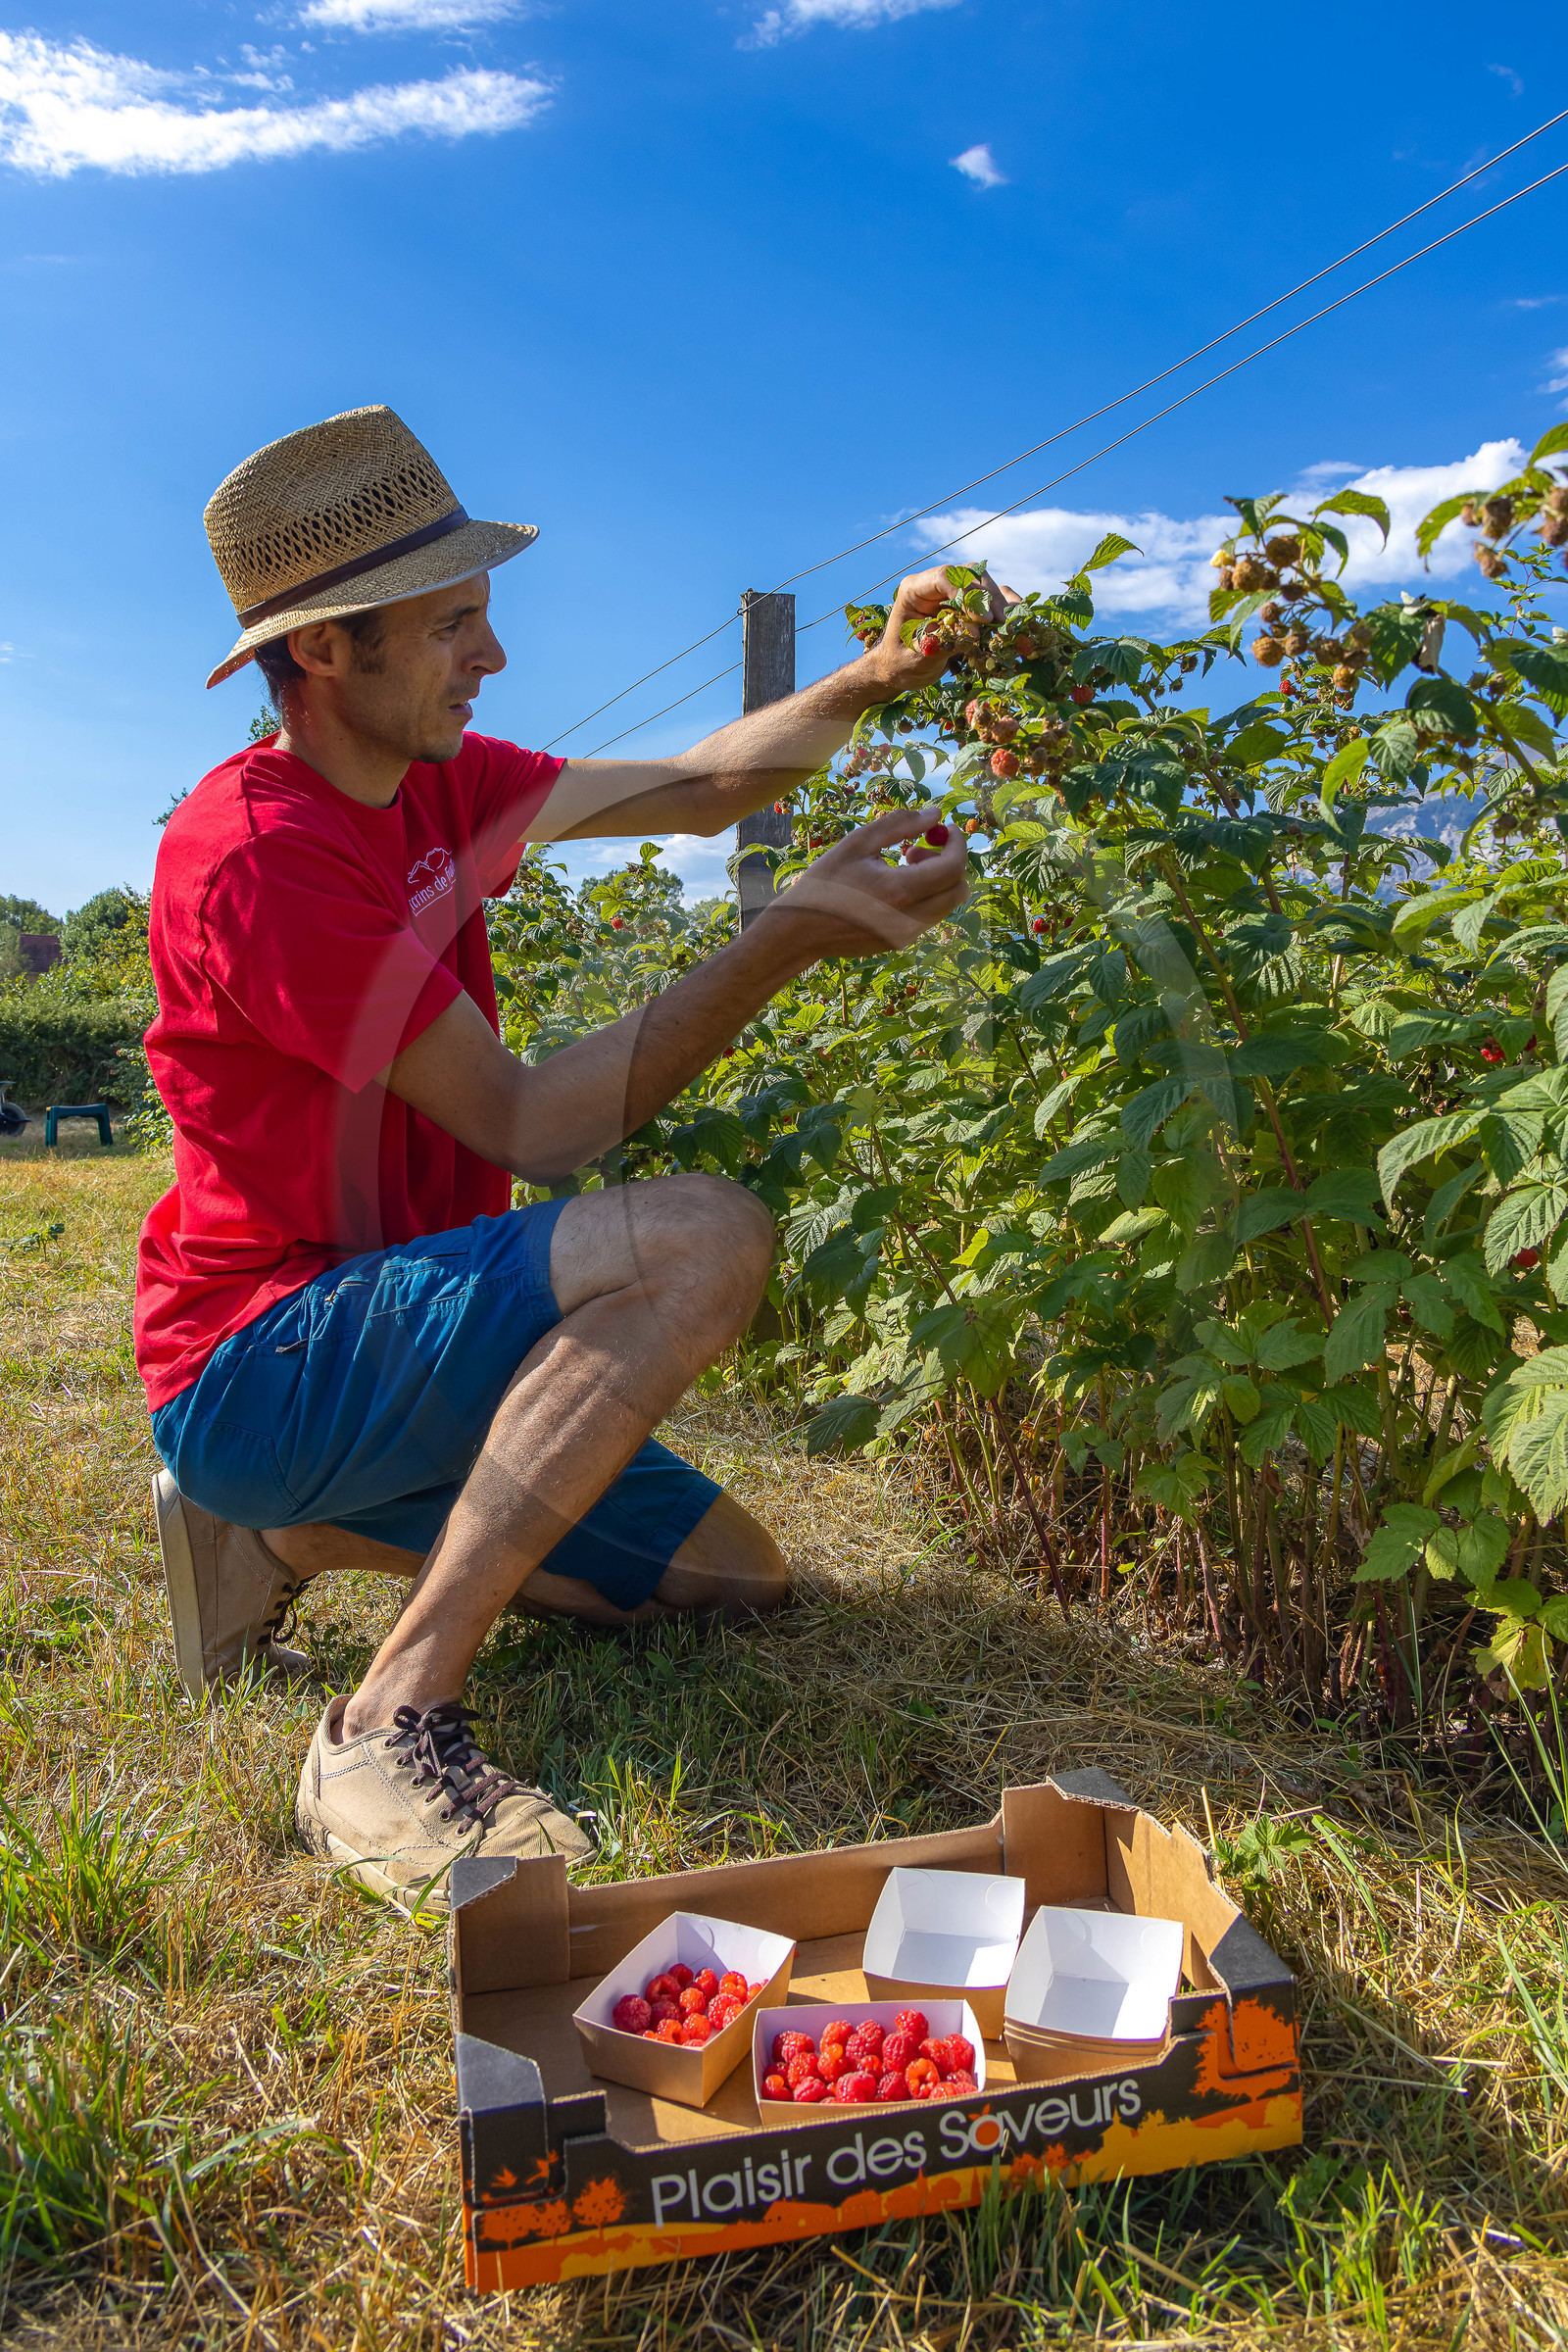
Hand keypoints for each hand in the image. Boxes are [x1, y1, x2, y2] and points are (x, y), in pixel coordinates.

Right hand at [758, 804, 968, 957]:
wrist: (799, 930)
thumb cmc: (825, 881)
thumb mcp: (858, 842)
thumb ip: (900, 824)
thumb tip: (935, 814)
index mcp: (901, 890)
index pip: (953, 867)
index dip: (957, 843)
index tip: (944, 828)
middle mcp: (910, 918)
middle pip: (958, 890)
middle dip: (949, 863)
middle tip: (917, 849)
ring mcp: (907, 935)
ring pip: (945, 904)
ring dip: (935, 880)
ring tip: (900, 867)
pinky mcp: (900, 943)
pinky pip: (928, 916)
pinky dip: (923, 896)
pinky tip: (891, 887)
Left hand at [863, 565, 1020, 697]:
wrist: (899, 671)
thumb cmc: (900, 663)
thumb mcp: (915, 658)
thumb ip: (942, 643)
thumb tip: (975, 632)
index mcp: (915, 590)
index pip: (944, 577)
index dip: (966, 593)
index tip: (982, 619)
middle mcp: (935, 585)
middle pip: (970, 576)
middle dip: (988, 598)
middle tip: (1001, 624)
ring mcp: (953, 593)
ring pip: (984, 585)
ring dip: (1000, 605)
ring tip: (1009, 628)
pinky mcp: (967, 606)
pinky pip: (991, 599)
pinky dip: (1005, 609)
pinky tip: (1015, 623)